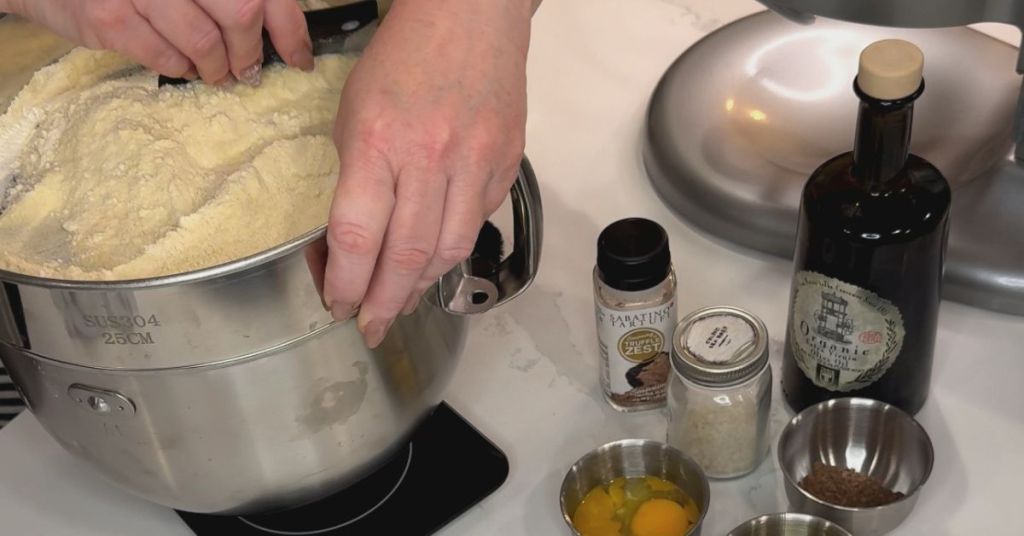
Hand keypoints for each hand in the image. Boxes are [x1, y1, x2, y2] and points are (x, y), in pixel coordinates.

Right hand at [8, 0, 312, 84]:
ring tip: (217, 74)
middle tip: (249, 70)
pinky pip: (165, 57)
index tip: (301, 58)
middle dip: (250, 52)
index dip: (291, 30)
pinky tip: (182, 66)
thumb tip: (280, 29)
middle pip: (242, 13)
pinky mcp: (110, 17)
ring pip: (204, 41)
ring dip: (218, 68)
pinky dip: (181, 69)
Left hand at [323, 0, 533, 347]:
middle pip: (405, 254)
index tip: (338, 302)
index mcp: (377, 140)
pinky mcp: (505, 162)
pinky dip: (454, 244)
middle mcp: (429, 156)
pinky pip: (478, 219)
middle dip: (384, 302)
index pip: (356, 234)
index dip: (344, 281)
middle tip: (371, 326)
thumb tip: (352, 241)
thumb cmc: (402, 59)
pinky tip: (436, 253)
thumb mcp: (353, 111)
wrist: (469, 17)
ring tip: (401, 301)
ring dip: (421, 286)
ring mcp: (474, 160)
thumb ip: (354, 177)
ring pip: (449, 248)